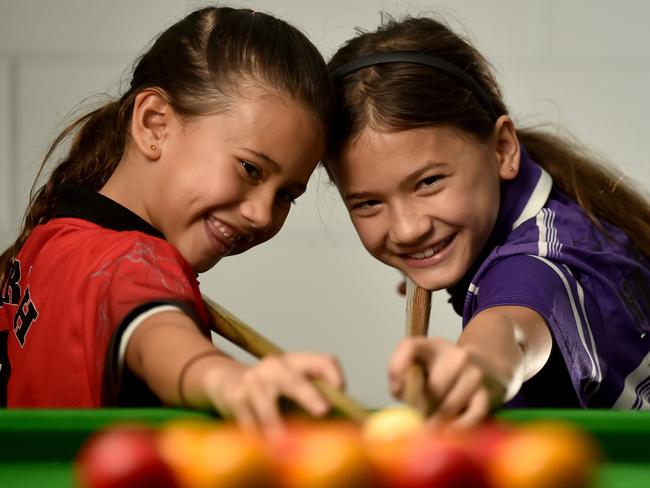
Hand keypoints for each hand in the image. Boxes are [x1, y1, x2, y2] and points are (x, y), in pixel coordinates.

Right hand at [202, 352, 343, 435]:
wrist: (227, 381)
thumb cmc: (272, 388)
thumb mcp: (293, 382)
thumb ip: (317, 394)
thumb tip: (344, 416)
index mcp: (295, 362)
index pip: (322, 361)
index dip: (334, 374)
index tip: (342, 391)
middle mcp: (274, 367)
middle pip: (293, 379)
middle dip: (308, 395)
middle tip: (324, 410)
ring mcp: (253, 381)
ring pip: (268, 407)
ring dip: (279, 428)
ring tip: (287, 447)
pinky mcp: (237, 398)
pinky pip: (249, 423)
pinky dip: (258, 439)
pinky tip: (265, 451)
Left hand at [388, 336, 506, 429]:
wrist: (486, 367)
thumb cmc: (443, 372)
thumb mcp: (421, 366)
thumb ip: (403, 378)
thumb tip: (400, 393)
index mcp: (432, 346)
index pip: (410, 347)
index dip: (397, 366)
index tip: (396, 389)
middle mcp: (456, 355)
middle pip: (431, 388)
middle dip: (421, 408)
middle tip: (417, 419)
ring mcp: (474, 374)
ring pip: (448, 407)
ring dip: (437, 421)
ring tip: (431, 426)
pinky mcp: (487, 393)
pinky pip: (471, 416)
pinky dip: (458, 428)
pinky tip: (448, 433)